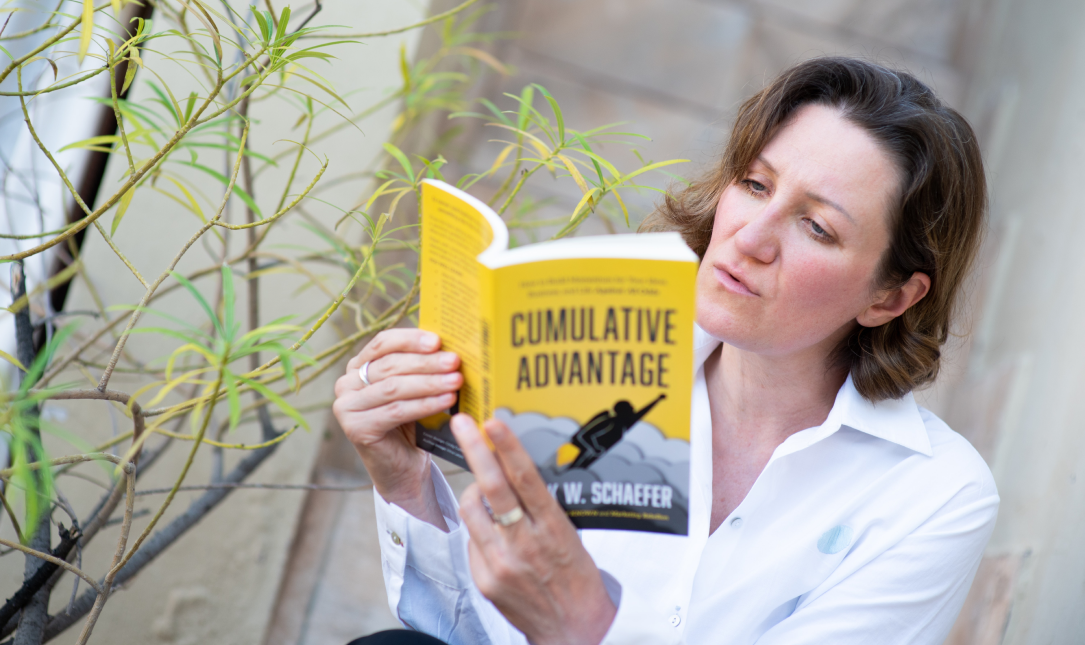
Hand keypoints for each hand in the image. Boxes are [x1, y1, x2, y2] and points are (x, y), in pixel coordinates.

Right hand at [332, 329, 461, 527]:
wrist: (403, 468)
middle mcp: (346, 384)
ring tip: (456, 381)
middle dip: (426, 362)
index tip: (438, 340)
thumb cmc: (412, 424)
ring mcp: (346, 407)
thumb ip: (421, 366)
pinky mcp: (355, 428)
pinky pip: (396, 411)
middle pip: (390, 365)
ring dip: (429, 383)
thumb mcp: (415, 389)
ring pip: (394, 387)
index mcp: (358, 366)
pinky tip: (446, 401)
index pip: (383, 342)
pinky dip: (424, 404)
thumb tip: (449, 345)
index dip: (410, 339)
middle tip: (454, 362)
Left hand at [451, 414, 616, 644]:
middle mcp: (525, 544)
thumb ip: (539, 507)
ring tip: (482, 488)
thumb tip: (511, 472)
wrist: (573, 629)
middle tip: (462, 423)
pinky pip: (472, 540)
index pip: (527, 479)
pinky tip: (493, 535)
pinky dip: (478, 529)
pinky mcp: (485, 580)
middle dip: (475, 450)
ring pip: (472, 510)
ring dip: (473, 490)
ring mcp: (502, 563)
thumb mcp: (568, 535)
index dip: (508, 448)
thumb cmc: (575, 577)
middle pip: (493, 487)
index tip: (493, 422)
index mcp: (553, 528)